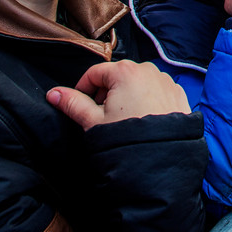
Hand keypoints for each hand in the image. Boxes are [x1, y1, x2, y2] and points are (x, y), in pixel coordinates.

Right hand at [47, 60, 189, 128]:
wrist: (162, 160)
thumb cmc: (127, 139)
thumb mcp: (93, 121)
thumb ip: (72, 104)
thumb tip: (53, 94)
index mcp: (125, 71)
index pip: (94, 73)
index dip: (82, 89)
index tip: (80, 105)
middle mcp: (148, 70)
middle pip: (116, 77)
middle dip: (105, 94)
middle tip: (102, 117)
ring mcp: (166, 81)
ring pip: (137, 84)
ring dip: (126, 97)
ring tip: (123, 122)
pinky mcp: (178, 94)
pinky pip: (155, 92)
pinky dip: (145, 101)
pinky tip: (142, 121)